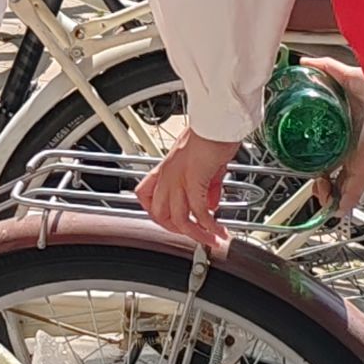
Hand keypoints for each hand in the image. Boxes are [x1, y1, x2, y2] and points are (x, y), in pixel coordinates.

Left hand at [136, 128, 239, 255]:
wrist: (217, 123)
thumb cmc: (212, 135)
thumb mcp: (205, 164)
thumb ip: (207, 186)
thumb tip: (211, 205)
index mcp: (166, 169)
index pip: (145, 196)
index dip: (154, 213)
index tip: (171, 223)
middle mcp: (167, 175)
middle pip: (159, 214)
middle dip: (176, 230)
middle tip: (194, 236)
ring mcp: (178, 178)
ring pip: (178, 218)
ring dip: (196, 234)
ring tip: (212, 240)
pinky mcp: (194, 180)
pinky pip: (199, 211)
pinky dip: (209, 225)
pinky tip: (218, 229)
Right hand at [309, 58, 363, 215]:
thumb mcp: (344, 77)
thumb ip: (324, 69)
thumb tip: (304, 63)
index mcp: (347, 134)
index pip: (330, 159)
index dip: (319, 170)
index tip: (313, 175)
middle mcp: (354, 149)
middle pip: (335, 177)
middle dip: (322, 188)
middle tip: (316, 189)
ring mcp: (360, 158)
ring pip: (342, 187)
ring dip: (328, 196)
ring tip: (321, 197)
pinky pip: (354, 186)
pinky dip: (344, 199)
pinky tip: (336, 207)